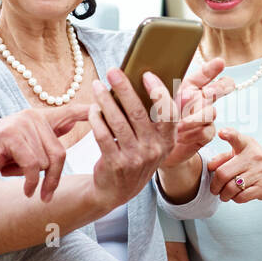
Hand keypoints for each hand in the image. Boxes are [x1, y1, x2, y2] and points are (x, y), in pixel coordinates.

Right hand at [0, 103, 89, 199]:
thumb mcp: (23, 146)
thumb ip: (44, 142)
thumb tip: (67, 141)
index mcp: (39, 118)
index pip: (71, 112)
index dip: (91, 113)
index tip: (108, 111)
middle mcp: (33, 117)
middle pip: (60, 154)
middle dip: (54, 179)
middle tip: (46, 196)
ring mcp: (22, 125)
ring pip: (47, 162)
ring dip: (36, 180)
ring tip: (20, 180)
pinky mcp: (11, 136)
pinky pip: (32, 165)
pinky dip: (29, 182)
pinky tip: (24, 190)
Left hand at [89, 68, 177, 204]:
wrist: (116, 190)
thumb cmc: (136, 156)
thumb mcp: (154, 142)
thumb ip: (160, 118)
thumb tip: (163, 84)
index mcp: (167, 141)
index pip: (168, 113)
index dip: (158, 92)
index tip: (146, 74)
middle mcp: (154, 150)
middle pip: (139, 112)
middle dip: (124, 88)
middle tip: (112, 71)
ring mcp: (135, 158)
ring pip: (118, 122)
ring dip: (105, 100)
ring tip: (97, 86)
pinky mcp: (115, 164)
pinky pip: (103, 135)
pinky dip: (96, 119)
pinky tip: (93, 109)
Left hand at [161, 57, 234, 169]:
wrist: (157, 147)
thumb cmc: (155, 120)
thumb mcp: (156, 103)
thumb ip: (161, 93)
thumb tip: (162, 84)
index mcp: (189, 87)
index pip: (204, 74)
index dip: (212, 68)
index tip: (219, 62)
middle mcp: (200, 100)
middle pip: (220, 88)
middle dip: (219, 88)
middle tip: (208, 93)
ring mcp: (205, 116)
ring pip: (210, 112)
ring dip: (194, 118)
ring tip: (178, 125)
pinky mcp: (206, 133)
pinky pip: (207, 131)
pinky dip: (192, 133)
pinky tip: (180, 136)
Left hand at [208, 129, 261, 202]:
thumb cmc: (255, 164)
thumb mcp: (241, 154)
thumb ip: (224, 157)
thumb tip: (211, 166)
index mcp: (247, 146)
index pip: (237, 138)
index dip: (229, 135)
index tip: (222, 133)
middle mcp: (254, 157)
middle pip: (224, 173)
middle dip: (215, 185)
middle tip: (214, 189)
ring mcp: (260, 173)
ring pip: (231, 188)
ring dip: (224, 194)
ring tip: (224, 194)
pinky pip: (241, 197)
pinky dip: (235, 199)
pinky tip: (236, 196)